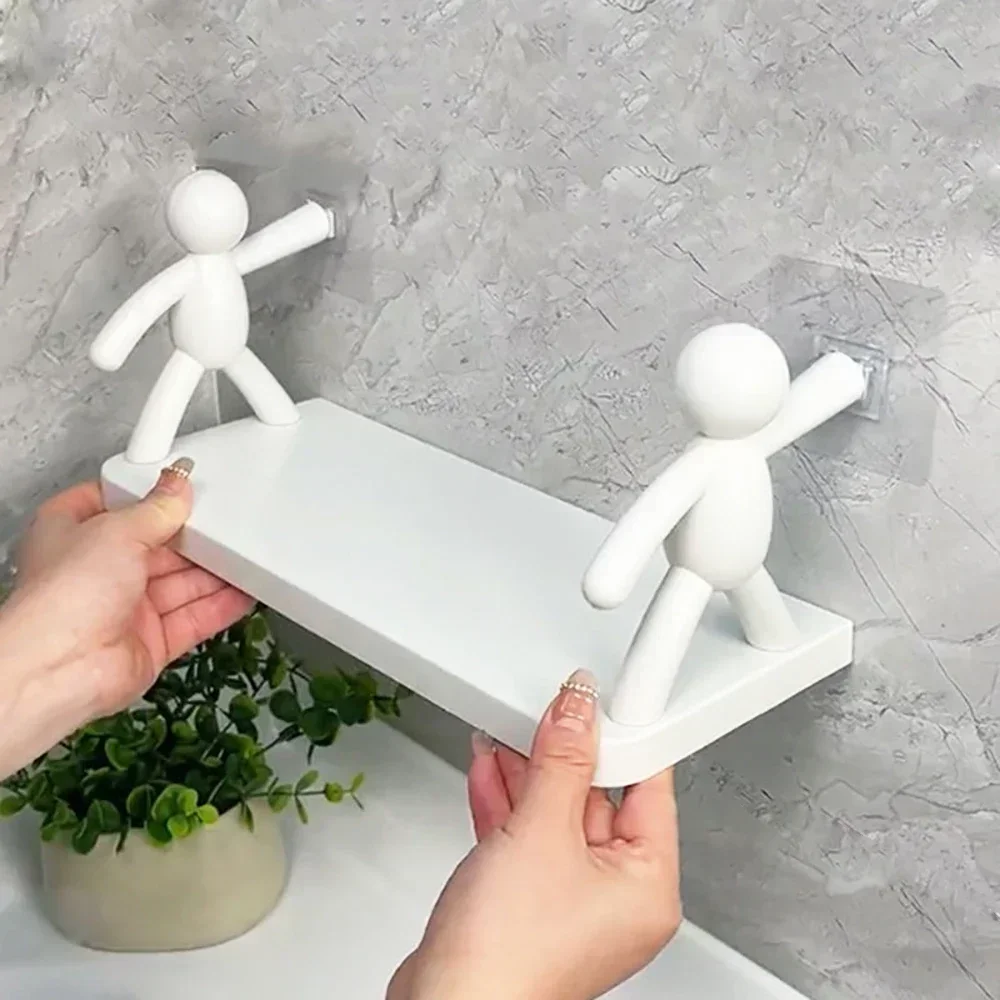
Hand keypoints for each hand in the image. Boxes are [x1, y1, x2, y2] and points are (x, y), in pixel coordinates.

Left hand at [0, 459, 252, 776]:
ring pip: (181, 583)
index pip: (117, 504)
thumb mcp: (117, 530)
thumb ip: (157, 508)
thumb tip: (178, 486)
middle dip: (195, 538)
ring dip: (215, 572)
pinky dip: (221, 606)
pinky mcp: (151, 641)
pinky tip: (245, 591)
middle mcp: (99, 571)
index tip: (184, 486)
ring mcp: (126, 608)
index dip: (150, 495)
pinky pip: (194, 618)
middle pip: (159, 546)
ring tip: (247, 555)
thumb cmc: (64, 596)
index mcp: (74, 533)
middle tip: (228, 523)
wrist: (61, 669)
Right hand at [388, 670, 681, 999]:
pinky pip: (527, 838)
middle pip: (598, 798)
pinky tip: (491, 769)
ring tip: (508, 732)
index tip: (604, 701)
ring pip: (556, 816)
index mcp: (647, 887)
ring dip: (527, 774)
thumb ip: (560, 761)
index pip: (649, 788)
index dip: (624, 739)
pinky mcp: (529, 903)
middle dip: (563, 754)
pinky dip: (508, 804)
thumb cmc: (507, 958)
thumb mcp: (540, 831)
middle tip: (547, 712)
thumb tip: (578, 711)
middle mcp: (616, 898)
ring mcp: (570, 901)